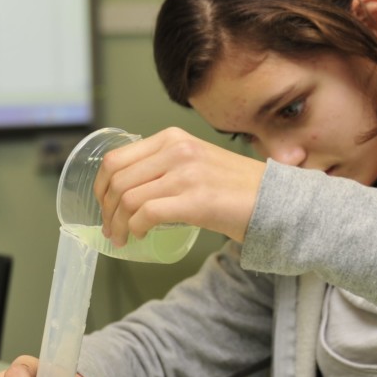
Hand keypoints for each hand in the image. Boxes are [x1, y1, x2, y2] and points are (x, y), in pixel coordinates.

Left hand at [93, 127, 265, 244]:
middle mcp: (177, 150)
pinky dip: (135, 229)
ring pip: (128, 199)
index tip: (103, 205)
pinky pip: (147, 214)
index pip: (116, 159)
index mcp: (172, 138)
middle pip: (117, 180)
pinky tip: (140, 236)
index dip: (101, 186)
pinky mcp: (196, 200)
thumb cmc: (235, 187)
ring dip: (118, 224)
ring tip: (122, 237)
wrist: (274, 200)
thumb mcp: (195, 161)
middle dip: (106, 209)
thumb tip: (125, 188)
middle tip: (110, 228)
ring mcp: (186, 174)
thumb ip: (164, 164)